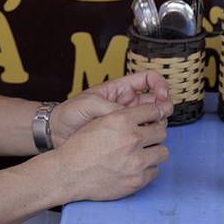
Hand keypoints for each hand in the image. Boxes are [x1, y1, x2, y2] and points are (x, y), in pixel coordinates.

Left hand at [50, 70, 171, 145]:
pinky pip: (145, 138)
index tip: (162, 95)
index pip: (149, 80)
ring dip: (158, 124)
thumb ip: (112, 108)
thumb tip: (134, 118)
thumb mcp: (90, 103)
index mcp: (121, 89)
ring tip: (149, 129)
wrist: (59, 133)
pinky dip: (150, 139)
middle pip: (157, 102)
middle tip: (160, 115)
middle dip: (164, 106)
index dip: (160, 85)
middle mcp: (128, 104)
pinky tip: (145, 143)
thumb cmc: (71, 112)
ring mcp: (129, 122)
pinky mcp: (127, 138)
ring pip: (155, 120)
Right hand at [50, 101, 168, 202]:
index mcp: (121, 120)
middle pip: (161, 131)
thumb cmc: (80, 147)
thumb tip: (141, 117)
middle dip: (154, 133)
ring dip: (153, 151)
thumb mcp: (99, 122)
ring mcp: (137, 161)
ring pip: (162, 152)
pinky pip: (155, 171)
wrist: (70, 173)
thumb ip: (121, 117)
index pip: (152, 110)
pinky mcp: (138, 180)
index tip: (152, 117)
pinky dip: (147, 168)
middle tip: (146, 137)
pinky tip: (134, 167)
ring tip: (142, 153)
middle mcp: (132, 139)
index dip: (153, 113)